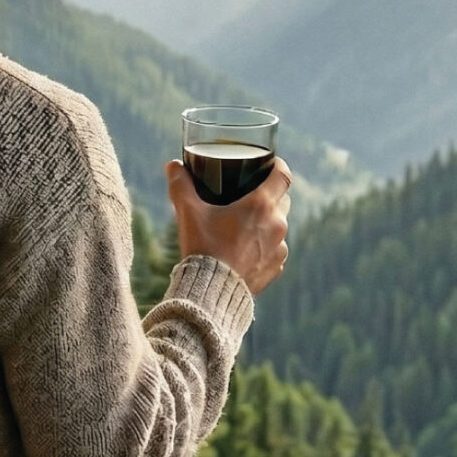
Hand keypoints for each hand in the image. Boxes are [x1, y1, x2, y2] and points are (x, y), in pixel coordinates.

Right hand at [165, 157, 291, 294]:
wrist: (211, 292)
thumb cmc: (203, 247)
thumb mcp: (188, 212)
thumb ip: (180, 185)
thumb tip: (173, 166)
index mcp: (261, 205)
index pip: (283, 175)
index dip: (278, 165)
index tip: (269, 164)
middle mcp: (277, 224)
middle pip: (283, 199)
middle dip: (270, 193)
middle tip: (250, 193)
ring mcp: (279, 248)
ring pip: (279, 225)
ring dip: (267, 221)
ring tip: (245, 224)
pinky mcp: (276, 267)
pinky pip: (275, 249)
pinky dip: (265, 245)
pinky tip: (247, 248)